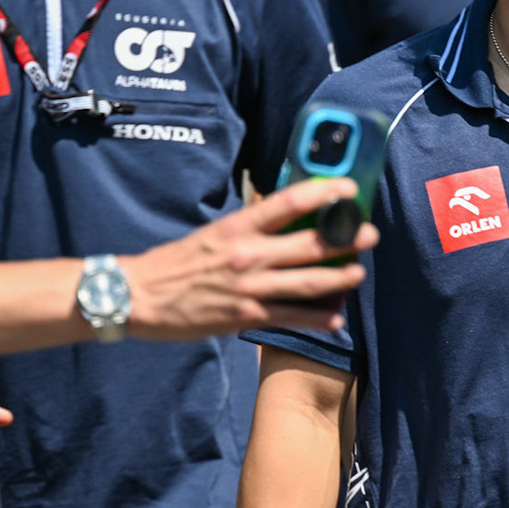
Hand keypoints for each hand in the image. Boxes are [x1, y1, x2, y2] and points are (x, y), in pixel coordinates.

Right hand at [124, 179, 378, 339]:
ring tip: (359, 272)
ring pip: (307, 283)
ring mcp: (249, 287)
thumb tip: (284, 219)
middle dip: (345, 239)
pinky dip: (317, 319)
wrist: (138, 296)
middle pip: (308, 244)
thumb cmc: (175, 262)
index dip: (323, 192)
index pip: (288, 202)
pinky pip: (290, 318)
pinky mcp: (245, 316)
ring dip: (340, 278)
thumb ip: (248, 228)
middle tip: (370, 233)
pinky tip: (335, 318)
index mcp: (238, 227)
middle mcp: (247, 254)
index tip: (349, 188)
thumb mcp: (213, 232)